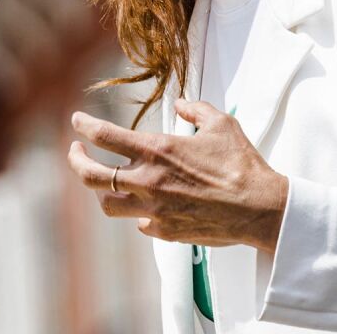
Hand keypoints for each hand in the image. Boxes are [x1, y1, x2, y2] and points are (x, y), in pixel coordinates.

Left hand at [67, 98, 287, 253]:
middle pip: (90, 176)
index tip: (76, 121)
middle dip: (76, 161)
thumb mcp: (221, 124)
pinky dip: (137, 212)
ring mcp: (154, 210)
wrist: (260, 209)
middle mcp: (148, 181)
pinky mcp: (165, 232)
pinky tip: (144, 205)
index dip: (83, 126)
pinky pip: (139, 223)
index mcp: (157, 151)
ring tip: (102, 181)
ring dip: (101, 191)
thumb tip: (181, 104)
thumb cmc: (242, 164)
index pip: (104, 136)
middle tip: (75, 152)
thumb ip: (195, 110)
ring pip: (107, 205)